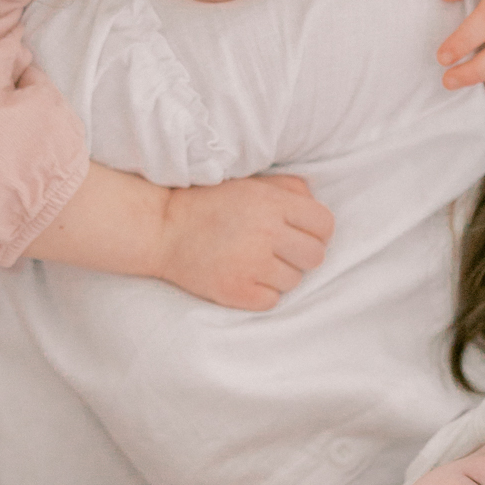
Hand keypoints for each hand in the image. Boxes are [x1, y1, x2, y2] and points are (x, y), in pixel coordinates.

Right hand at [157, 175, 332, 309]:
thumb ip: (288, 188)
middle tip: (278, 252)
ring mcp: (250, 264)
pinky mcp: (235, 291)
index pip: (324, 225)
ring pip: (293, 281)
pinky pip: (271, 301)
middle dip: (301, 256)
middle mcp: (265, 233)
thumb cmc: (209, 204)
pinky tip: (243, 278)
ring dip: (278, 275)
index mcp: (272, 203)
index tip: (301, 235)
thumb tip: (314, 204)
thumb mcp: (251, 183)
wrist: (160, 228)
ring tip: (254, 262)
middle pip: (315, 256)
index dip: (317, 232)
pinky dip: (260, 294)